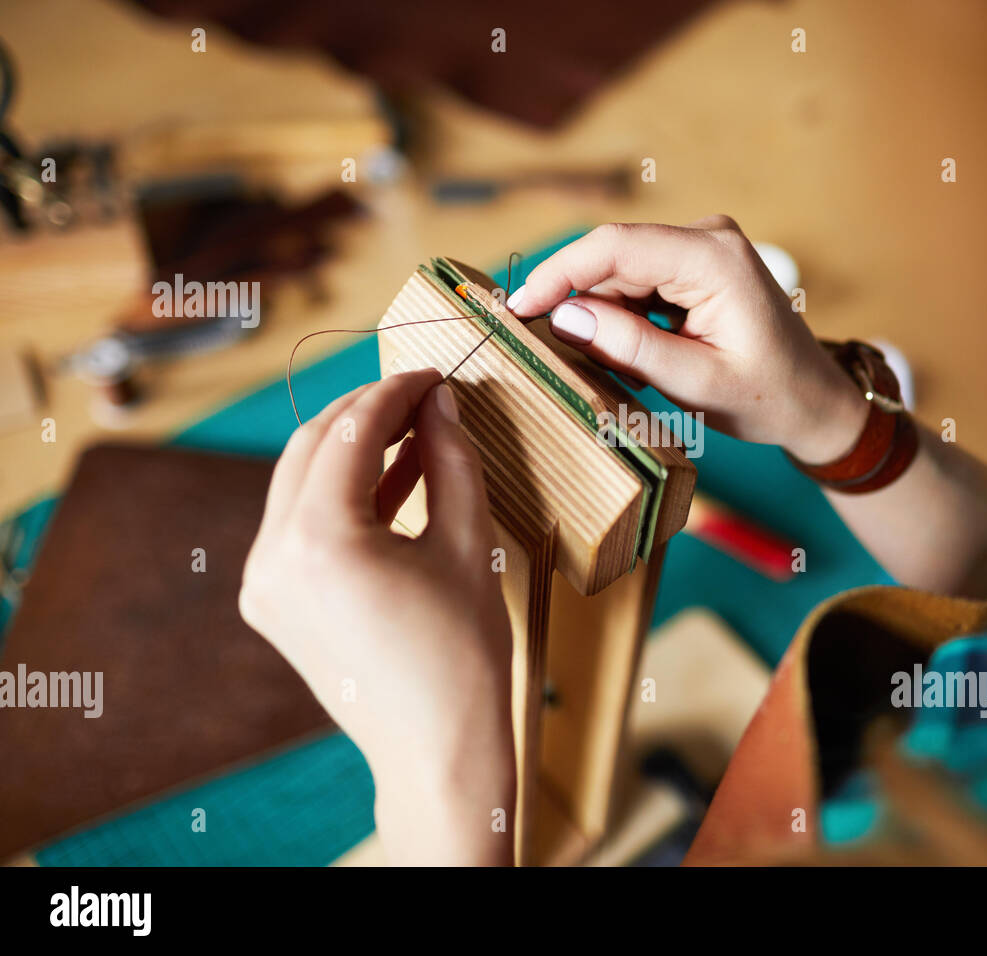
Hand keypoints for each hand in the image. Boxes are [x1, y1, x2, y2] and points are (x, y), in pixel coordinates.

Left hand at [239, 369, 514, 864]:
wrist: (435, 748)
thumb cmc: (463, 653)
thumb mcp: (469, 544)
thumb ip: (451, 460)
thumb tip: (441, 402)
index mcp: (321, 541)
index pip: (352, 433)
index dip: (396, 393)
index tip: (434, 374)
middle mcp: (273, 557)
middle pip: (313, 447)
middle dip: (367, 414)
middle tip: (423, 398)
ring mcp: (263, 582)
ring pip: (298, 482)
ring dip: (352, 451)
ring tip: (414, 436)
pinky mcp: (270, 600)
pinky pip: (298, 525)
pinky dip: (340, 497)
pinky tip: (392, 483)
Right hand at [506, 216, 867, 463]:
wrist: (815, 400)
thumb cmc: (768, 398)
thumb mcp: (695, 383)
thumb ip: (628, 347)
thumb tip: (564, 317)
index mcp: (714, 258)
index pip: (614, 246)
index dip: (558, 274)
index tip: (517, 309)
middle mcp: (707, 237)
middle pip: (613, 259)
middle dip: (577, 302)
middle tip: (557, 353)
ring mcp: (702, 247)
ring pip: (620, 272)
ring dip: (603, 317)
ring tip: (619, 369)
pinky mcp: (695, 264)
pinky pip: (638, 282)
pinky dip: (623, 318)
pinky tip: (636, 356)